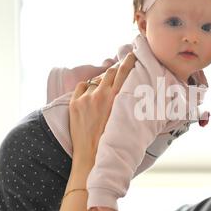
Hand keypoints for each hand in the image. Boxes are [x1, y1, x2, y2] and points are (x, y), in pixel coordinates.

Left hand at [69, 53, 135, 168]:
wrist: (92, 156)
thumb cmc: (114, 141)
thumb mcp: (127, 120)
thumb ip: (130, 104)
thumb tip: (136, 96)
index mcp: (117, 98)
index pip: (124, 71)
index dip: (129, 60)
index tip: (132, 54)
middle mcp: (101, 94)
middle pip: (110, 72)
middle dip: (116, 68)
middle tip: (120, 67)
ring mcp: (86, 98)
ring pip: (95, 80)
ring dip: (101, 83)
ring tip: (103, 92)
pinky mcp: (75, 103)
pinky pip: (82, 87)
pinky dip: (86, 89)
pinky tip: (90, 97)